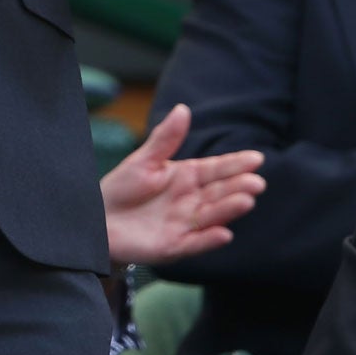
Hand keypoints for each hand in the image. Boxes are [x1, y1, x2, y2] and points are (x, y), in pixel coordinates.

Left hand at [102, 104, 263, 265]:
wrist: (98, 220)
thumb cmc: (123, 188)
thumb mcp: (144, 160)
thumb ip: (166, 138)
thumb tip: (184, 108)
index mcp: (187, 177)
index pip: (216, 169)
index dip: (236, 164)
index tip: (257, 158)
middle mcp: (192, 201)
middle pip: (220, 193)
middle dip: (239, 187)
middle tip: (257, 182)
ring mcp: (185, 224)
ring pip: (212, 216)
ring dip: (229, 210)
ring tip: (247, 201)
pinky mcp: (174, 246)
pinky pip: (194, 243)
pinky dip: (209, 240)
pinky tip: (224, 234)